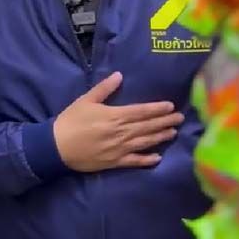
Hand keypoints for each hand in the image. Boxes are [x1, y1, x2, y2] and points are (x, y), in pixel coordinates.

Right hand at [53, 71, 183, 172]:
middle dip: (165, 121)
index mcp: (115, 116)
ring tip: (173, 132)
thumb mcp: (86, 100)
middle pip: (147, 126)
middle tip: (180, 118)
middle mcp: (121, 132)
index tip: (171, 106)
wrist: (57, 146)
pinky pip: (135, 161)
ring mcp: (120, 149)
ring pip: (145, 142)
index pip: (141, 111)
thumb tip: (119, 75)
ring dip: (160, 137)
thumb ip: (104, 88)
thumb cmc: (71, 120)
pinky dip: (147, 160)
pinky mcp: (115, 162)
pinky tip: (158, 158)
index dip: (157, 109)